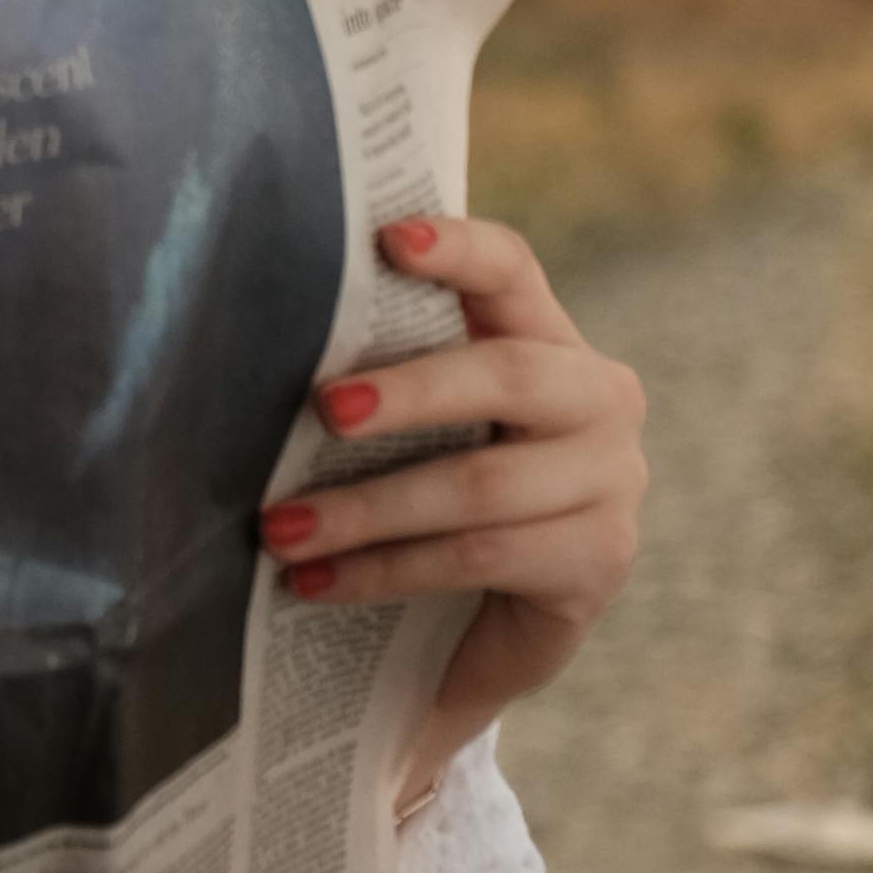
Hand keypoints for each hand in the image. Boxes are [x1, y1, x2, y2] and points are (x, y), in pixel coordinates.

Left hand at [252, 210, 647, 810]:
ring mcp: (612, 481)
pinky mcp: (598, 561)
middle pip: (509, 374)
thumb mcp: (409, 433)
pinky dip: (385, 571)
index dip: (459, 250)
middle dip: (409, 392)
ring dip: (369, 510)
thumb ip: (376, 382)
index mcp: (548, 341)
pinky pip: (479, 557)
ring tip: (279, 530)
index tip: (390, 238)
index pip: (512, 272)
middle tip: (324, 409)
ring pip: (481, 485)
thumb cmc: (428, 507)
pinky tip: (316, 583)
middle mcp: (599, 399)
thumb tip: (261, 345)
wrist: (478, 634)